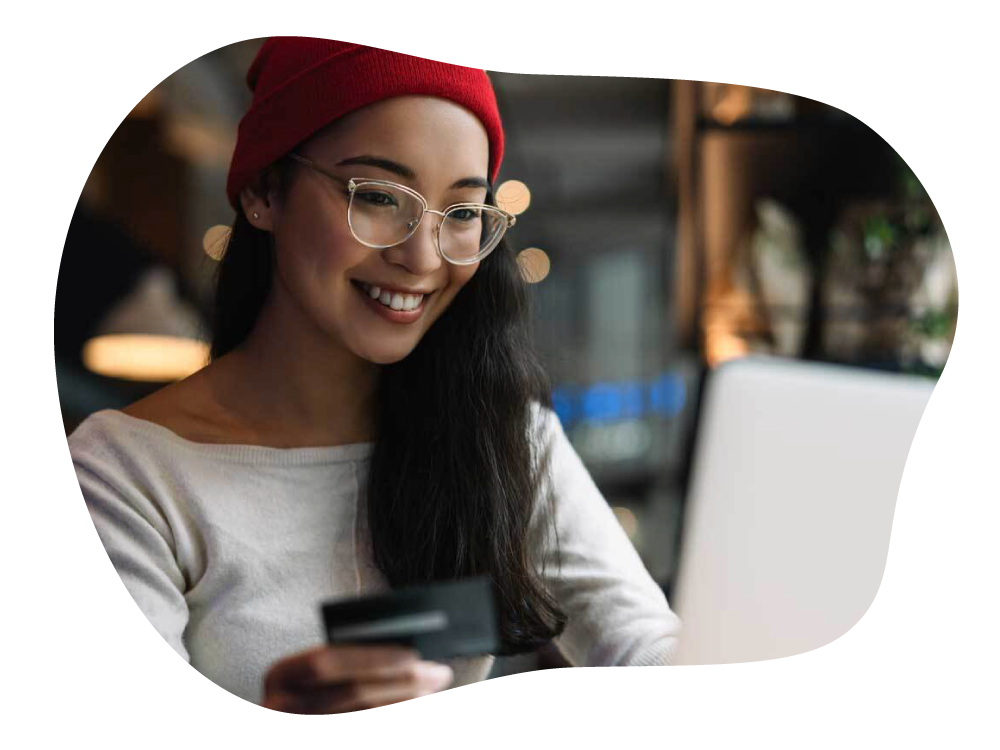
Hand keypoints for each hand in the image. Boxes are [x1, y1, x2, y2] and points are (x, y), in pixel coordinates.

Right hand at [261, 643, 454, 713]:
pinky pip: (367, 738)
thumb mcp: (314, 674)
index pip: (324, 661)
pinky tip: (411, 706)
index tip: (412, 654)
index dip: (370, 657)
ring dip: (404, 703)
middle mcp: (281, 708)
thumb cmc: (311, 695)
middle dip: (402, 682)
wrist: (299, 716)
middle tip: (439, 673)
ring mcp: (298, 726)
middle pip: (351, 694)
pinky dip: (393, 715)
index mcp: (281, 676)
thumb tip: (405, 654)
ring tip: (431, 692)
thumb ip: (346, 661)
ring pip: (364, 716)